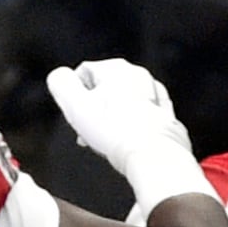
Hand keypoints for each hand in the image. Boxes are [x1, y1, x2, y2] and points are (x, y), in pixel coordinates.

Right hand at [45, 58, 206, 209]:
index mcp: (116, 68)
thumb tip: (60, 77)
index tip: (77, 116)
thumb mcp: (73, 104)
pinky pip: (142, 118)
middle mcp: (139, 76)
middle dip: (94, 110)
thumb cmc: (116, 133)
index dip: (74, 97)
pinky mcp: (167, 117)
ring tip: (108, 140)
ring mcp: (156, 96)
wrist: (154, 158)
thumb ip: (60, 82)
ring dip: (113, 118)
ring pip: (124, 103)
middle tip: (90, 132)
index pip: (82, 73)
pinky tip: (127, 140)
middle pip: (105, 88)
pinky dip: (133, 127)